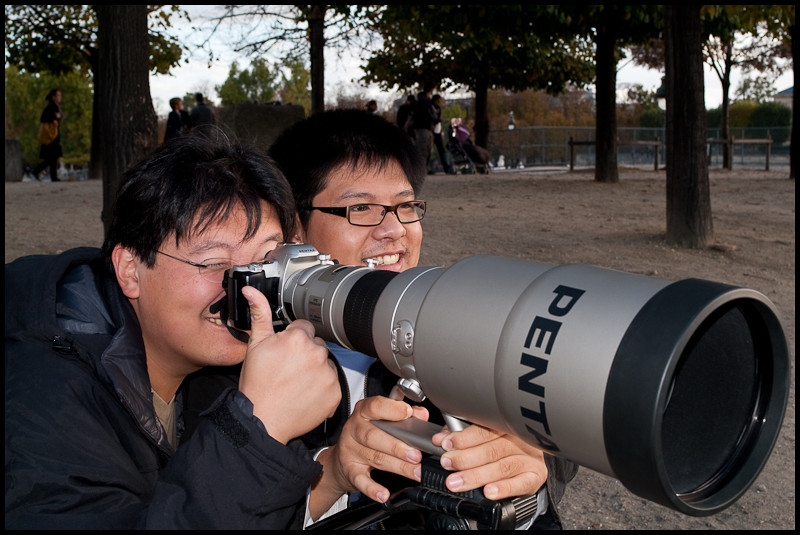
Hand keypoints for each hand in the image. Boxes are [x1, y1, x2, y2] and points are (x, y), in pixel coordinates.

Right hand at [237, 286, 339, 444]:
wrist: (262, 420)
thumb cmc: (257, 385)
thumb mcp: (254, 346)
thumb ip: (258, 314)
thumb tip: (251, 291)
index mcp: (299, 338)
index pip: (303, 328)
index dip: (292, 340)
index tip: (284, 353)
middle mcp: (317, 353)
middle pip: (316, 345)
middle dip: (304, 354)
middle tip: (287, 370)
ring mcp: (328, 374)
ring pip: (325, 363)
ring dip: (315, 370)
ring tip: (295, 382)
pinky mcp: (335, 392)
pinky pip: (332, 383)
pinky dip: (322, 388)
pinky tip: (305, 393)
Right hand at [308, 391, 428, 519]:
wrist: (340, 458)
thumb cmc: (366, 434)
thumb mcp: (381, 420)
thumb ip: (402, 415)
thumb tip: (421, 414)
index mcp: (363, 412)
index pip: (375, 407)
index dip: (392, 410)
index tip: (409, 413)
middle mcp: (354, 429)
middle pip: (374, 436)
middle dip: (398, 446)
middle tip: (416, 455)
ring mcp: (350, 450)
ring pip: (375, 457)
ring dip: (398, 466)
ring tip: (415, 472)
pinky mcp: (350, 470)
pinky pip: (361, 480)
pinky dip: (373, 488)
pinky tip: (384, 494)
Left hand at [432, 425, 547, 500]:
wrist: (528, 463)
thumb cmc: (500, 446)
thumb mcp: (483, 437)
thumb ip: (463, 436)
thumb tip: (441, 439)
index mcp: (506, 425)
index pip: (484, 429)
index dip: (462, 437)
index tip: (445, 443)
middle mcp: (520, 439)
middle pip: (492, 449)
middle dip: (465, 458)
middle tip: (447, 464)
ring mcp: (529, 458)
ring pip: (502, 467)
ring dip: (476, 475)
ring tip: (457, 482)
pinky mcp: (535, 477)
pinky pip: (520, 483)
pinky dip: (503, 488)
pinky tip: (488, 491)